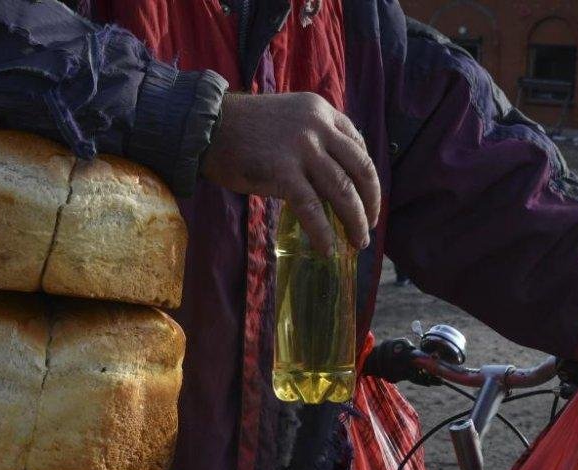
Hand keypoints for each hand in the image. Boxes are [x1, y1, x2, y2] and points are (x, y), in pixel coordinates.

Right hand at [201, 92, 380, 254]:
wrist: (207, 125)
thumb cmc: (244, 128)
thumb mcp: (290, 119)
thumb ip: (315, 138)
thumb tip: (335, 177)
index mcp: (322, 111)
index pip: (359, 146)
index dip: (368, 177)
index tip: (368, 199)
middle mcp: (318, 126)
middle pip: (360, 169)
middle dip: (371, 202)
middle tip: (369, 227)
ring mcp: (302, 148)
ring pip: (343, 191)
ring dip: (354, 222)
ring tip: (357, 243)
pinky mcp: (283, 171)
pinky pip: (312, 208)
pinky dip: (323, 232)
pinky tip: (327, 249)